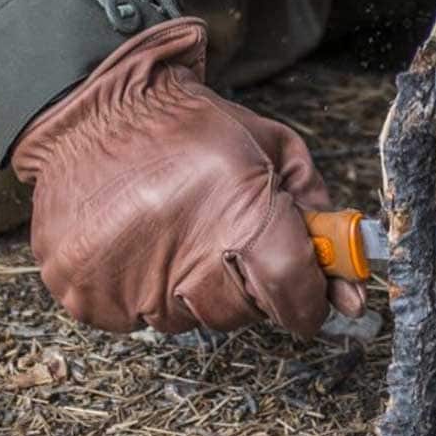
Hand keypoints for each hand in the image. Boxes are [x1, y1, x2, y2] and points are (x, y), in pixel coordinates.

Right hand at [10, 17, 358, 337]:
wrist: (89, 114)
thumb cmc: (187, 127)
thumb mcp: (270, 147)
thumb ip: (314, 213)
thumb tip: (347, 287)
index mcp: (237, 209)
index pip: (291, 292)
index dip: (308, 299)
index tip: (309, 296)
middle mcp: (183, 253)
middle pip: (244, 312)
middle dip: (252, 285)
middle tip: (232, 241)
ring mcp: (130, 282)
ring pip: (192, 320)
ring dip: (196, 288)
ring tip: (178, 231)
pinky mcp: (88, 298)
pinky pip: (139, 321)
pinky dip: (147, 291)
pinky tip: (142, 243)